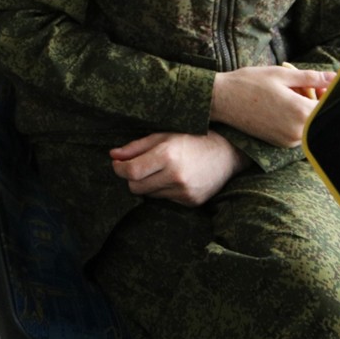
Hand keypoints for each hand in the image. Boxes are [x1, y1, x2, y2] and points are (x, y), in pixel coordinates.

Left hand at [110, 131, 249, 205]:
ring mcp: (184, 192)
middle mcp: (176, 176)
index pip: (131, 171)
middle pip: (136, 187)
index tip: (117, 164)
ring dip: (148, 184)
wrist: (227, 154)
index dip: (119, 169)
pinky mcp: (191, 202)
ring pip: (149, 194)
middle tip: (137, 167)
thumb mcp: (163, 136)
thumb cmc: (192, 139)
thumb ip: (136, 147)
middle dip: (131, 178)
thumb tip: (112, 155)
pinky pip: (165, 199)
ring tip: (161, 170)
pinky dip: (164, 190)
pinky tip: (175, 178)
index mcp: (167, 155)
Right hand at [210, 65, 334, 147]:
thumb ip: (311, 77)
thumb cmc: (249, 83)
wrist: (221, 100)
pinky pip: (297, 132)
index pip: (328, 105)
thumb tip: (333, 77)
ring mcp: (288, 140)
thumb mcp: (281, 75)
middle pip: (318, 116)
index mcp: (301, 112)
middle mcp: (297, 131)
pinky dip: (294, 120)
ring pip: (308, 125)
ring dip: (304, 112)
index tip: (320, 85)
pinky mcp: (280, 144)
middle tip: (299, 87)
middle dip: (314, 102)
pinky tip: (279, 107)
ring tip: (286, 95)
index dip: (327, 94)